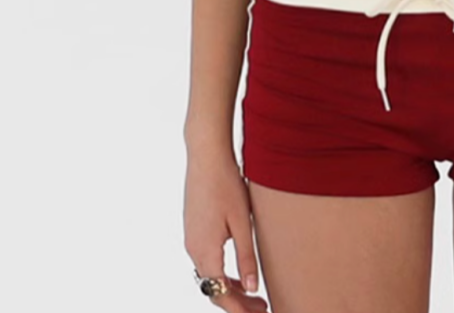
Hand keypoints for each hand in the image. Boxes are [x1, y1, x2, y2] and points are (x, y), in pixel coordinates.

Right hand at [184, 147, 268, 311]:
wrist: (206, 156)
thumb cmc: (226, 184)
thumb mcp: (242, 222)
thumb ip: (247, 256)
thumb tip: (252, 288)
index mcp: (204, 251)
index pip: (220, 293)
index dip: (238, 310)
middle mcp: (193, 249)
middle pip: (213, 288)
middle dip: (236, 302)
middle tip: (262, 308)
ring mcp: (192, 239)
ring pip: (210, 275)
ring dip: (230, 288)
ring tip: (254, 295)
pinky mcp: (194, 229)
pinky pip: (207, 261)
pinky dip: (223, 272)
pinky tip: (239, 271)